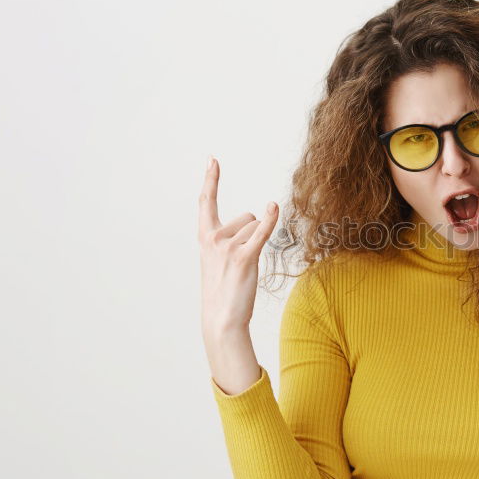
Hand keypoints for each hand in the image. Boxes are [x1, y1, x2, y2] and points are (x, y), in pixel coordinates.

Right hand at [197, 156, 278, 348]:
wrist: (221, 319)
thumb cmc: (223, 290)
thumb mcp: (217, 261)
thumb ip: (227, 240)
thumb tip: (254, 219)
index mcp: (205, 237)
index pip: (206, 202)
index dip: (210, 179)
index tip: (212, 159)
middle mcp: (214, 238)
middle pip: (246, 216)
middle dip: (251, 233)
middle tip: (240, 262)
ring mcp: (228, 247)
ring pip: (256, 228)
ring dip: (258, 244)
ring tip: (245, 269)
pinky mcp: (244, 257)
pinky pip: (261, 232)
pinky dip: (269, 219)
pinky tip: (273, 207)